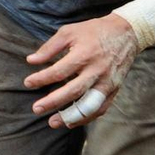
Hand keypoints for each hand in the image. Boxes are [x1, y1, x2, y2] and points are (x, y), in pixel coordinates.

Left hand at [23, 14, 138, 126]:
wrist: (126, 33)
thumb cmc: (93, 31)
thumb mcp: (69, 32)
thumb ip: (49, 47)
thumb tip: (30, 61)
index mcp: (84, 54)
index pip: (59, 71)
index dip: (41, 79)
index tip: (27, 83)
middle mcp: (97, 70)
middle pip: (73, 91)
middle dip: (53, 102)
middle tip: (36, 109)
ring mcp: (107, 82)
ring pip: (89, 105)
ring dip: (70, 117)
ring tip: (53, 122)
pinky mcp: (114, 89)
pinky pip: (100, 108)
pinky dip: (86, 118)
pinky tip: (71, 122)